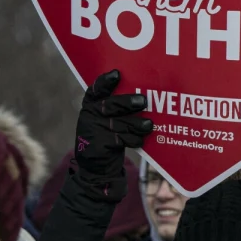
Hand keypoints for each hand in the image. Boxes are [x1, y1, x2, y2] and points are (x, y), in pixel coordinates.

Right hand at [74, 70, 151, 200]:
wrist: (97, 167)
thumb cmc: (108, 136)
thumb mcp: (108, 119)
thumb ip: (118, 108)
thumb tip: (146, 96)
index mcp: (91, 104)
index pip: (96, 89)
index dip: (106, 81)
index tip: (117, 74)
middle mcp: (90, 115)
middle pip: (110, 105)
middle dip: (127, 102)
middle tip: (143, 101)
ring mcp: (94, 130)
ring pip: (119, 124)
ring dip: (136, 124)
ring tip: (149, 124)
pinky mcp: (99, 145)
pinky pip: (121, 140)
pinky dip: (133, 140)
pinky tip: (140, 140)